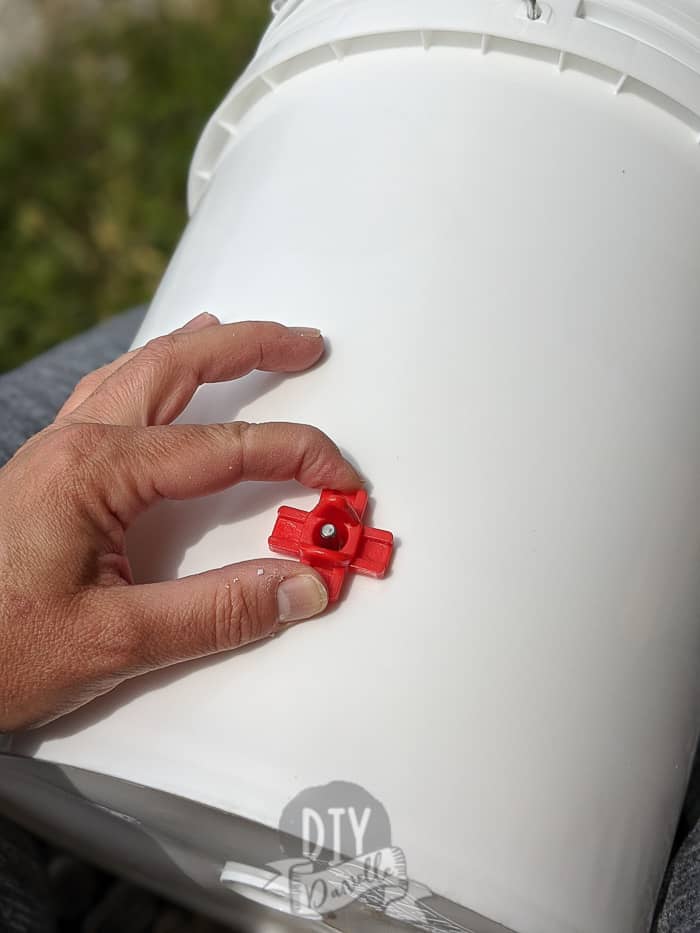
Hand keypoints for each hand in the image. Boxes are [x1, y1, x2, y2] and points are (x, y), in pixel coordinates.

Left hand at [0, 314, 361, 730]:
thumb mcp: (113, 642)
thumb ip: (217, 613)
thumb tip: (301, 586)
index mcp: (94, 471)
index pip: (225, 447)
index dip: (296, 456)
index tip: (339, 479)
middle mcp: (74, 444)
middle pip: (178, 367)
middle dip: (250, 346)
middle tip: (303, 343)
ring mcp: (56, 452)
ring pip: (141, 368)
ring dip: (202, 348)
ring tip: (243, 338)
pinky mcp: (50, 472)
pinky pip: (111, 394)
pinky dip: (154, 372)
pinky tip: (163, 380)